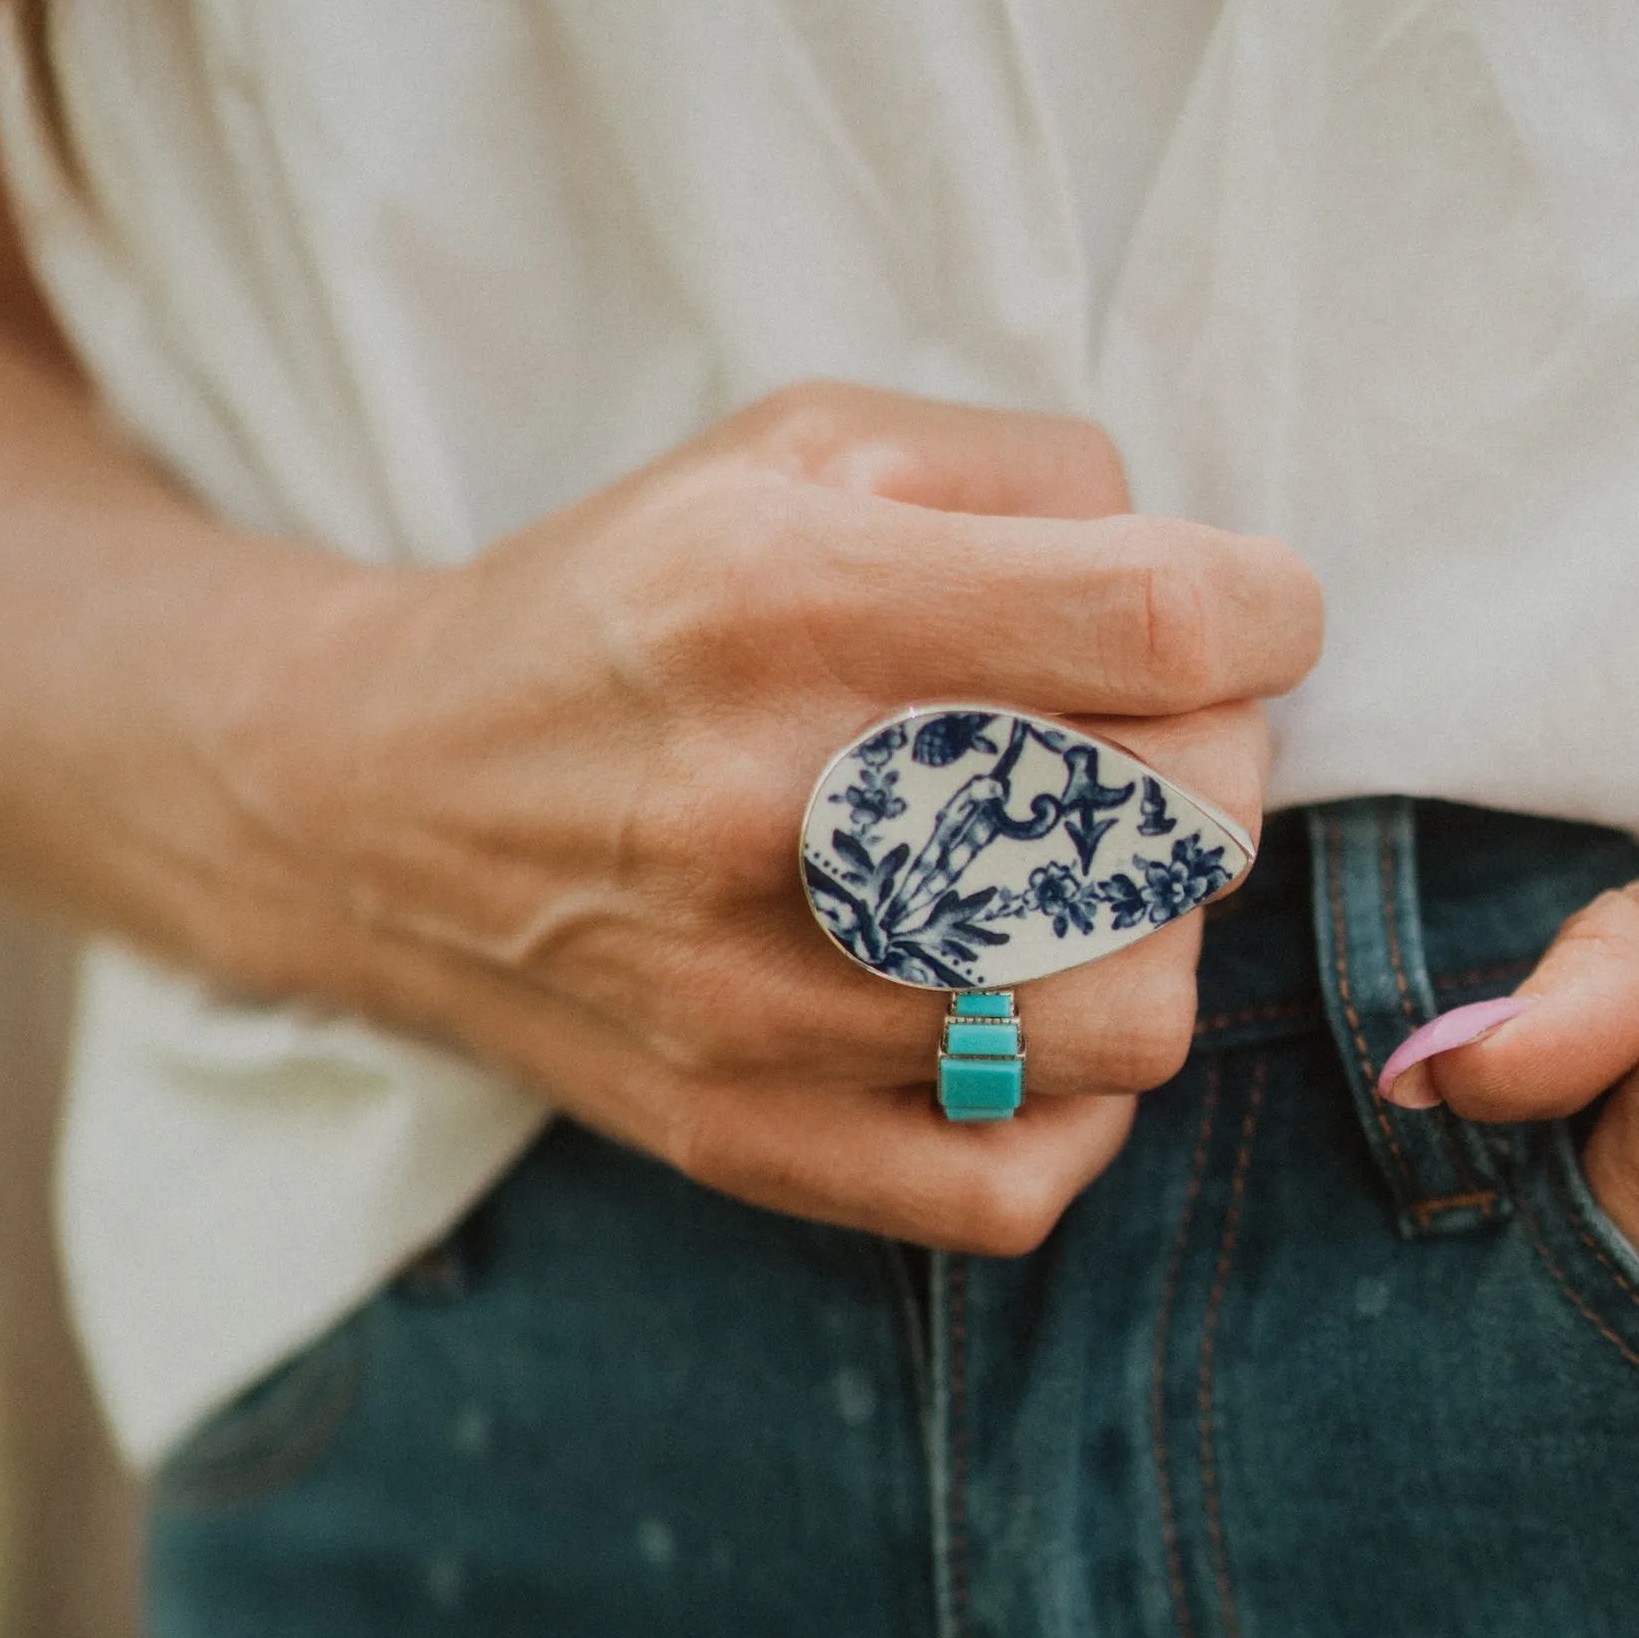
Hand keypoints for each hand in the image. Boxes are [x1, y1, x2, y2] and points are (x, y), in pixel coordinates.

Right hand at [223, 382, 1321, 1254]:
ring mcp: (751, 1002)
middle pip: (1177, 827)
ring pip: (1132, 1019)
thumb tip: (1213, 596)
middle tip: (1146, 745)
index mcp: (787, 595)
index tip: (1244, 621)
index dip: (1269, 617)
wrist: (369, 799)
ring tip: (1081, 887)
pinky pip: (1014, 1186)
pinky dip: (1063, 1107)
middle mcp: (768, 806)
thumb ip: (1028, 477)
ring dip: (1151, 940)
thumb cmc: (630, 609)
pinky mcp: (742, 1141)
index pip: (1163, 627)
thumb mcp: (797, 451)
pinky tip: (1014, 1014)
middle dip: (1215, 768)